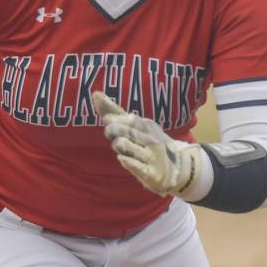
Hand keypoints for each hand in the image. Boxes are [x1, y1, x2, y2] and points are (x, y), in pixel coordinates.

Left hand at [92, 91, 207, 197]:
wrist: (170, 170)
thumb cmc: (145, 144)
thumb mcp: (134, 126)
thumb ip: (114, 111)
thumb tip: (95, 93)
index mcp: (147, 126)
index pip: (128, 117)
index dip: (113, 117)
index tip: (107, 119)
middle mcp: (152, 140)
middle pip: (125, 130)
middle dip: (112, 131)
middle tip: (113, 135)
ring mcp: (152, 157)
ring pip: (124, 145)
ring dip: (118, 146)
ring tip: (123, 147)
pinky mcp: (150, 173)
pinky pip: (133, 165)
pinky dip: (125, 160)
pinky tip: (123, 158)